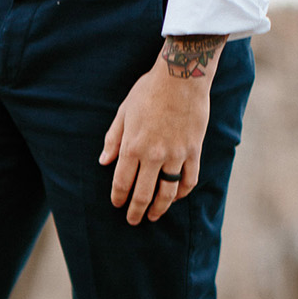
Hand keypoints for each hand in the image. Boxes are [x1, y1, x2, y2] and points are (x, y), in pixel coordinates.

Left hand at [99, 35, 225, 224]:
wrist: (181, 77)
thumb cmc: (148, 91)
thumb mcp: (123, 113)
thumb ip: (113, 140)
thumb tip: (103, 162)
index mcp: (132, 147)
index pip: (122, 182)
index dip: (118, 198)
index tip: (117, 205)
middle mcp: (153, 155)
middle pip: (143, 193)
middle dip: (136, 211)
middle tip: (133, 221)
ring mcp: (176, 154)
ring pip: (168, 192)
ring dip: (160, 208)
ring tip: (153, 215)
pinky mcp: (194, 150)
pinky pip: (190, 179)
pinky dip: (183, 191)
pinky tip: (177, 196)